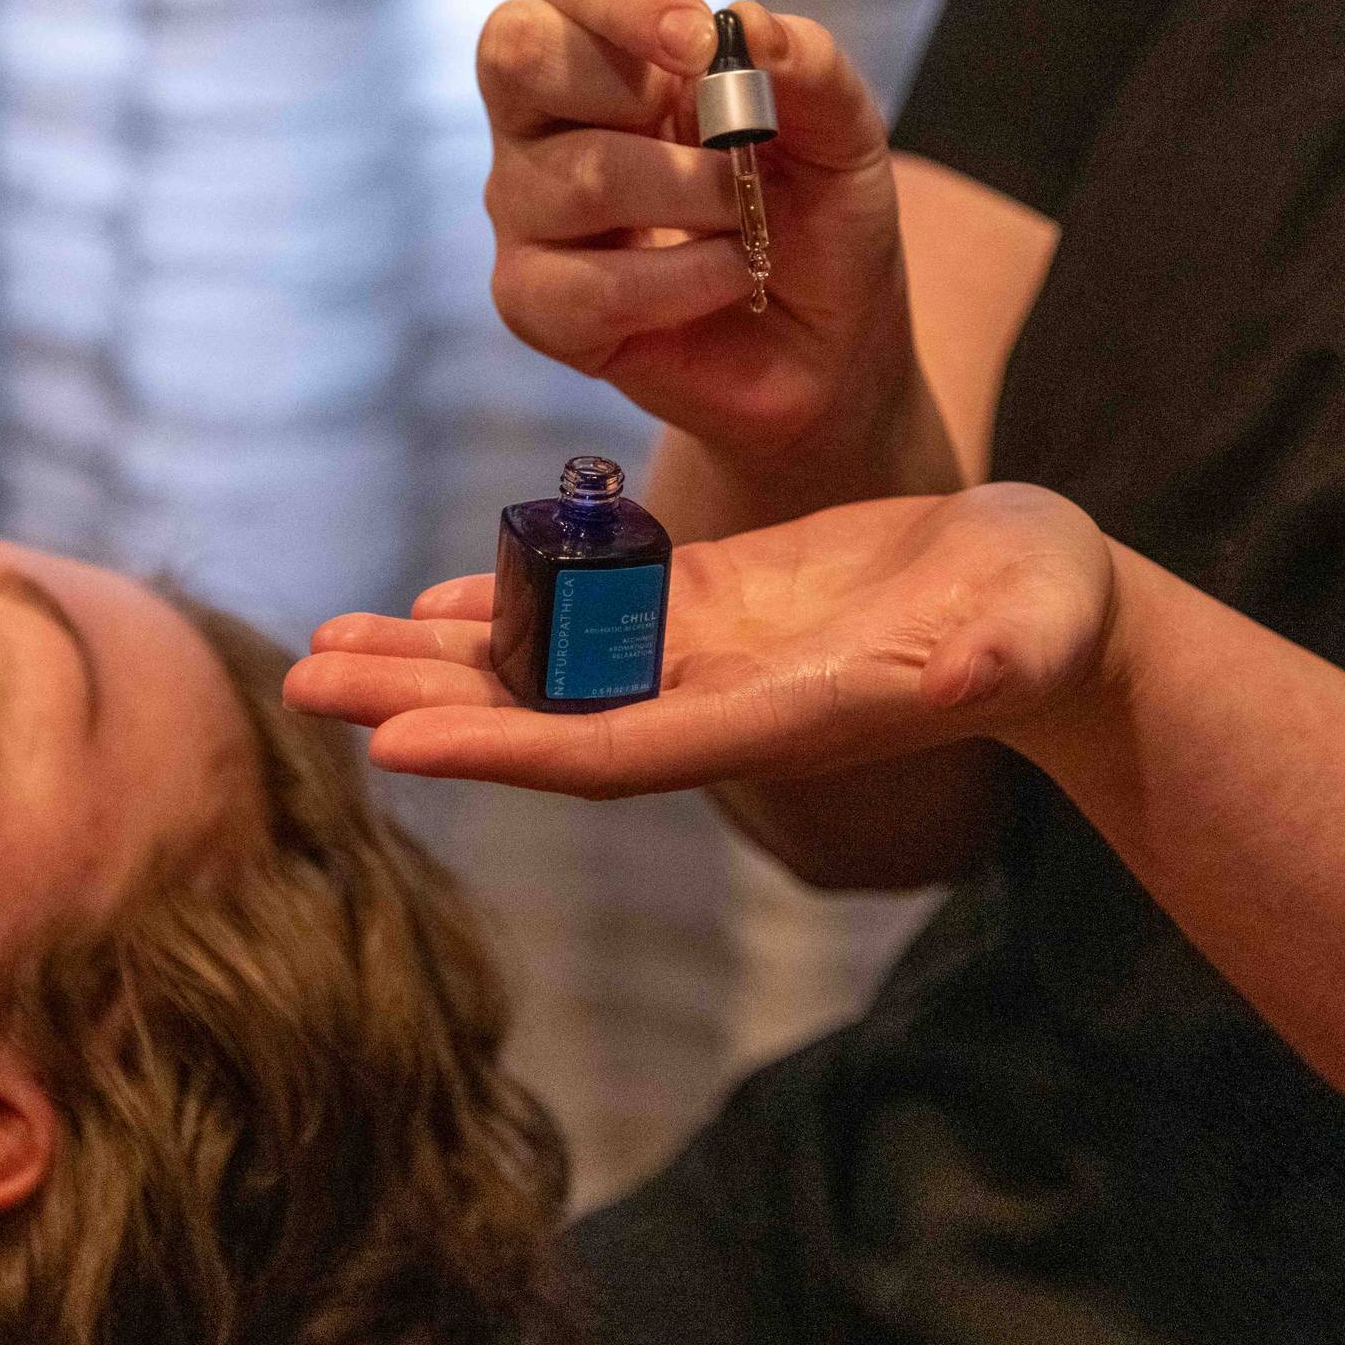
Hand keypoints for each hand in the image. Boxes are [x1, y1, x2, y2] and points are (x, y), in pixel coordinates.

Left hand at [284, 485, 1119, 798]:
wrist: (1037, 597)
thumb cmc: (1044, 616)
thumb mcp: (1025, 626)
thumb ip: (986, 655)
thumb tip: (968, 668)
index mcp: (773, 715)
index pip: (617, 747)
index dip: (506, 745)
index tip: (394, 742)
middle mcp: (715, 699)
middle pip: (545, 709)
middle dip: (423, 697)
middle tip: (300, 680)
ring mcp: (705, 650)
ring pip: (546, 657)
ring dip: (434, 652)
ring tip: (327, 643)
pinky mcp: (711, 599)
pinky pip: (587, 608)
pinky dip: (510, 604)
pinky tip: (439, 600)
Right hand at [478, 0, 918, 463]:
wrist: (827, 350)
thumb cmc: (818, 226)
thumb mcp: (846, 137)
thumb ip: (813, 69)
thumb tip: (751, 25)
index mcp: (616, 55)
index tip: (702, 47)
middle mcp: (549, 122)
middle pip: (518, 50)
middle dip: (628, 91)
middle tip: (722, 144)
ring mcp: (528, 211)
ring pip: (576, 177)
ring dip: (695, 202)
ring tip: (746, 229)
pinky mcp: (532, 302)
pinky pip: (584, 285)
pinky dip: (683, 286)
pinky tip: (724, 282)